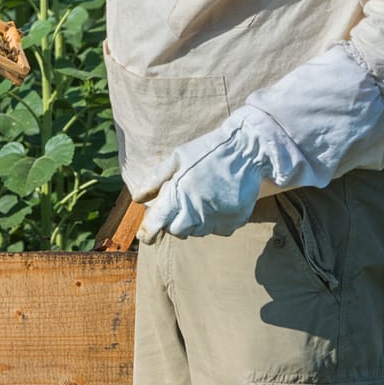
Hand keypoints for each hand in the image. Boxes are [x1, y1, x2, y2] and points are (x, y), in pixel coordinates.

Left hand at [136, 109, 272, 240]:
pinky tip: (216, 203)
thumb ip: (155, 179)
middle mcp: (197, 212)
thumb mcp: (177, 157)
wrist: (246, 149)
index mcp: (179, 195)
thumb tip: (137, 198)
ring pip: (198, 232)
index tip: (145, 236)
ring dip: (193, 222)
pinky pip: (218, 229)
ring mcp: (218, 219)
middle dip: (172, 222)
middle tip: (177, 206)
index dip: (148, 233)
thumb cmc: (207, 150)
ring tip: (198, 200)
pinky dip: (213, 221)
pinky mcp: (235, 221)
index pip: (157, 224)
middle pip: (177, 231)